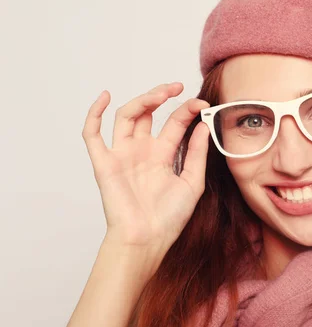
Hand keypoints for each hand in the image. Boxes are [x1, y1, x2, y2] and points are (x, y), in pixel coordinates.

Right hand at [82, 82, 210, 268]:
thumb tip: (204, 125)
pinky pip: (92, 135)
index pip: (174, 123)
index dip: (187, 110)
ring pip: (126, 117)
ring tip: (159, 93)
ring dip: (141, 100)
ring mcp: (122, 155)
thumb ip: (197, 153)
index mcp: (163, 155)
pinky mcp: (104, 163)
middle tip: (177, 87)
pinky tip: (106, 97)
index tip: (202, 104)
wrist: (147, 239)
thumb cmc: (169, 217)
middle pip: (148, 114)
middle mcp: (142, 151)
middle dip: (161, 97)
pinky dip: (94, 114)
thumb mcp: (192, 182)